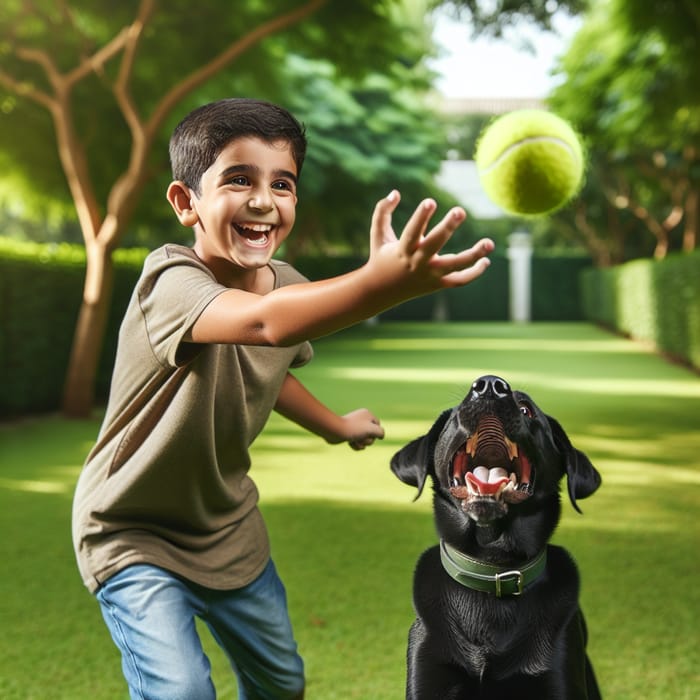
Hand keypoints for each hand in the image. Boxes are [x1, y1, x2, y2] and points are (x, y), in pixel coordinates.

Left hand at [335, 408, 384, 450]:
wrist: (334, 431)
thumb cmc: (353, 429)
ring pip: (365, 440)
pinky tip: (350, 444)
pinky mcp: (349, 434)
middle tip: (360, 438)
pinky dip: (355, 445)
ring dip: (361, 443)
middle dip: (367, 439)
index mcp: (367, 414)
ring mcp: (355, 427)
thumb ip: (380, 432)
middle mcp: (361, 419)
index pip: (378, 425)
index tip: (369, 433)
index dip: (375, 432)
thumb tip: (381, 436)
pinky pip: (357, 442)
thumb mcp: (371, 429)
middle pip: (372, 434)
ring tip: (354, 441)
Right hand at [368, 190, 494, 296]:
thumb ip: (382, 211)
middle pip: (435, 245)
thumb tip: (395, 192)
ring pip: (454, 266)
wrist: (380, 292)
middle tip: (460, 210)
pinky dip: (474, 273)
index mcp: (402, 250)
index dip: (421, 217)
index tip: (431, 201)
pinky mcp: (437, 285)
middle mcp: (417, 263)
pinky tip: (485, 261)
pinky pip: (459, 281)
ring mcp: (429, 275)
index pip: (412, 232)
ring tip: (489, 243)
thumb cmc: (381, 257)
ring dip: (473, 256)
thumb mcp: (378, 234)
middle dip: (447, 228)